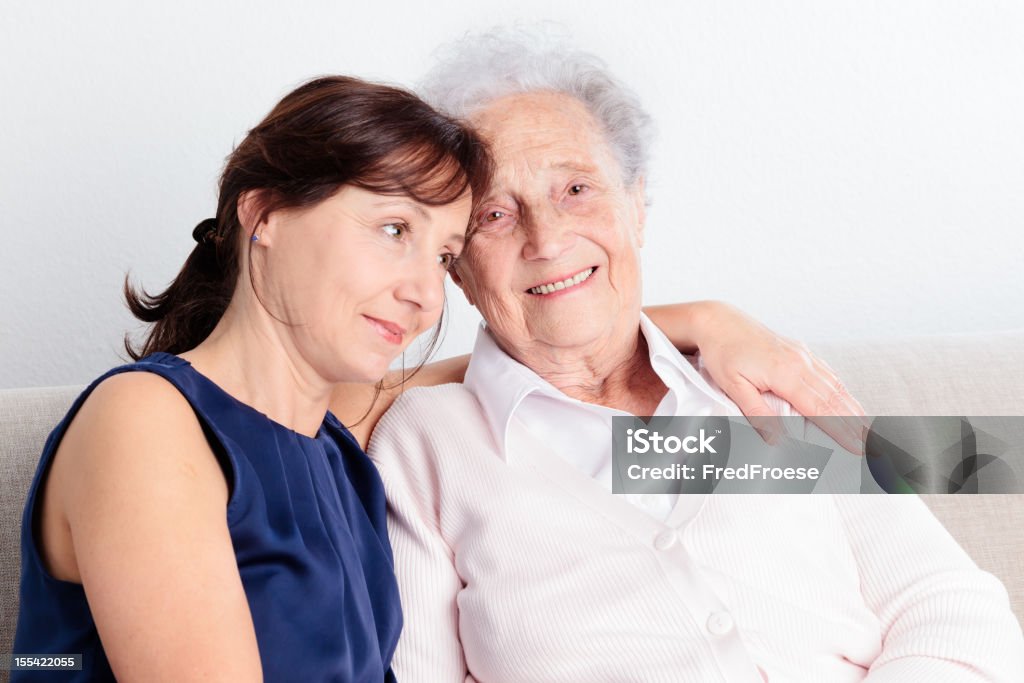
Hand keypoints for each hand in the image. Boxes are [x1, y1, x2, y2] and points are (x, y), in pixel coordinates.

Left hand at [649, 301, 867, 453]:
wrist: (719, 321)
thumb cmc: (722, 353)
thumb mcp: (733, 386)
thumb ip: (756, 414)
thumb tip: (776, 441)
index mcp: (785, 373)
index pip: (819, 408)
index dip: (841, 429)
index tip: (857, 447)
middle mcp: (800, 362)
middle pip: (835, 398)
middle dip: (856, 423)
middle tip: (874, 445)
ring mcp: (802, 355)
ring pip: (835, 384)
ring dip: (854, 407)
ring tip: (869, 429)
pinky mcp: (799, 351)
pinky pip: (827, 373)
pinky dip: (841, 390)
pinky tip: (848, 401)